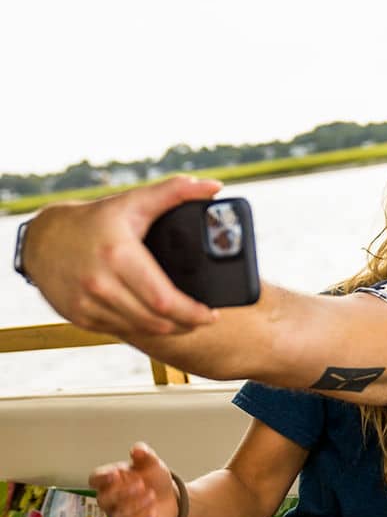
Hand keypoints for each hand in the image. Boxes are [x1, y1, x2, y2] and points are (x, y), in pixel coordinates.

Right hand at [23, 175, 221, 334]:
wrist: (42, 238)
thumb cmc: (95, 220)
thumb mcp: (134, 201)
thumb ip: (176, 192)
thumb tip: (214, 186)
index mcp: (118, 254)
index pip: (163, 298)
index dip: (192, 312)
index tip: (211, 314)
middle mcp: (100, 282)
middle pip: (155, 319)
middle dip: (186, 324)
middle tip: (202, 319)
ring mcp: (87, 302)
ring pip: (139, 328)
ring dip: (167, 330)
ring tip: (184, 322)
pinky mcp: (79, 316)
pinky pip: (119, 330)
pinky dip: (142, 328)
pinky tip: (155, 322)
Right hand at [89, 442, 181, 516]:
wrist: (171, 498)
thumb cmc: (153, 480)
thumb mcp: (152, 464)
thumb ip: (145, 455)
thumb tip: (137, 449)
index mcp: (111, 480)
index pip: (95, 479)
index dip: (102, 478)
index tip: (115, 474)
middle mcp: (110, 500)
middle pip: (104, 500)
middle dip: (122, 493)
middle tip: (141, 485)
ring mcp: (118, 516)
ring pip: (118, 516)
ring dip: (136, 506)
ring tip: (152, 496)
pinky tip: (154, 513)